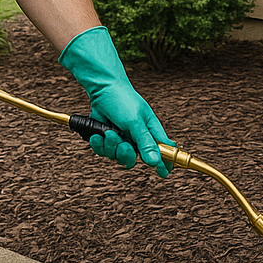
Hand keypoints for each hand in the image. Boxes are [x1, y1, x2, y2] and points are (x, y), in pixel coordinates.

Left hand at [59, 27, 170, 176]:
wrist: (101, 88)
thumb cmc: (122, 100)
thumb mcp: (135, 122)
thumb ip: (145, 142)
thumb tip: (155, 162)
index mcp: (151, 131)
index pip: (163, 151)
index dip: (165, 163)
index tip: (164, 174)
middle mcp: (137, 137)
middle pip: (136, 159)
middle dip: (127, 155)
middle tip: (123, 144)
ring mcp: (122, 138)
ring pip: (118, 157)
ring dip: (111, 147)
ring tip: (108, 132)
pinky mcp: (108, 138)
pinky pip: (104, 151)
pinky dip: (100, 144)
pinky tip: (98, 135)